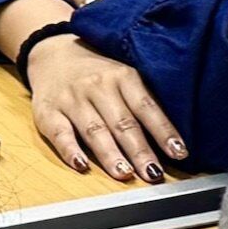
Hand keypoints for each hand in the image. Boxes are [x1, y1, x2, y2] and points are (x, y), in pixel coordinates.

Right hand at [21, 34, 183, 181]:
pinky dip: (70, 151)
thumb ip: (142, 103)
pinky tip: (82, 166)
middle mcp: (97, 86)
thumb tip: (169, 141)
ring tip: (125, 174)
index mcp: (122, 76)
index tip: (179, 153)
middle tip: (153, 173)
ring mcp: (72, 99)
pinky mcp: (48, 112)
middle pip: (122, 123)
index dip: (163, 131)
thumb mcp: (123, 77)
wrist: (53, 54)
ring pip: (94, 130)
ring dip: (110, 154)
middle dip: (139, 151)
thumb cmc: (97, 73)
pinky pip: (60, 134)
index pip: (146, 107)